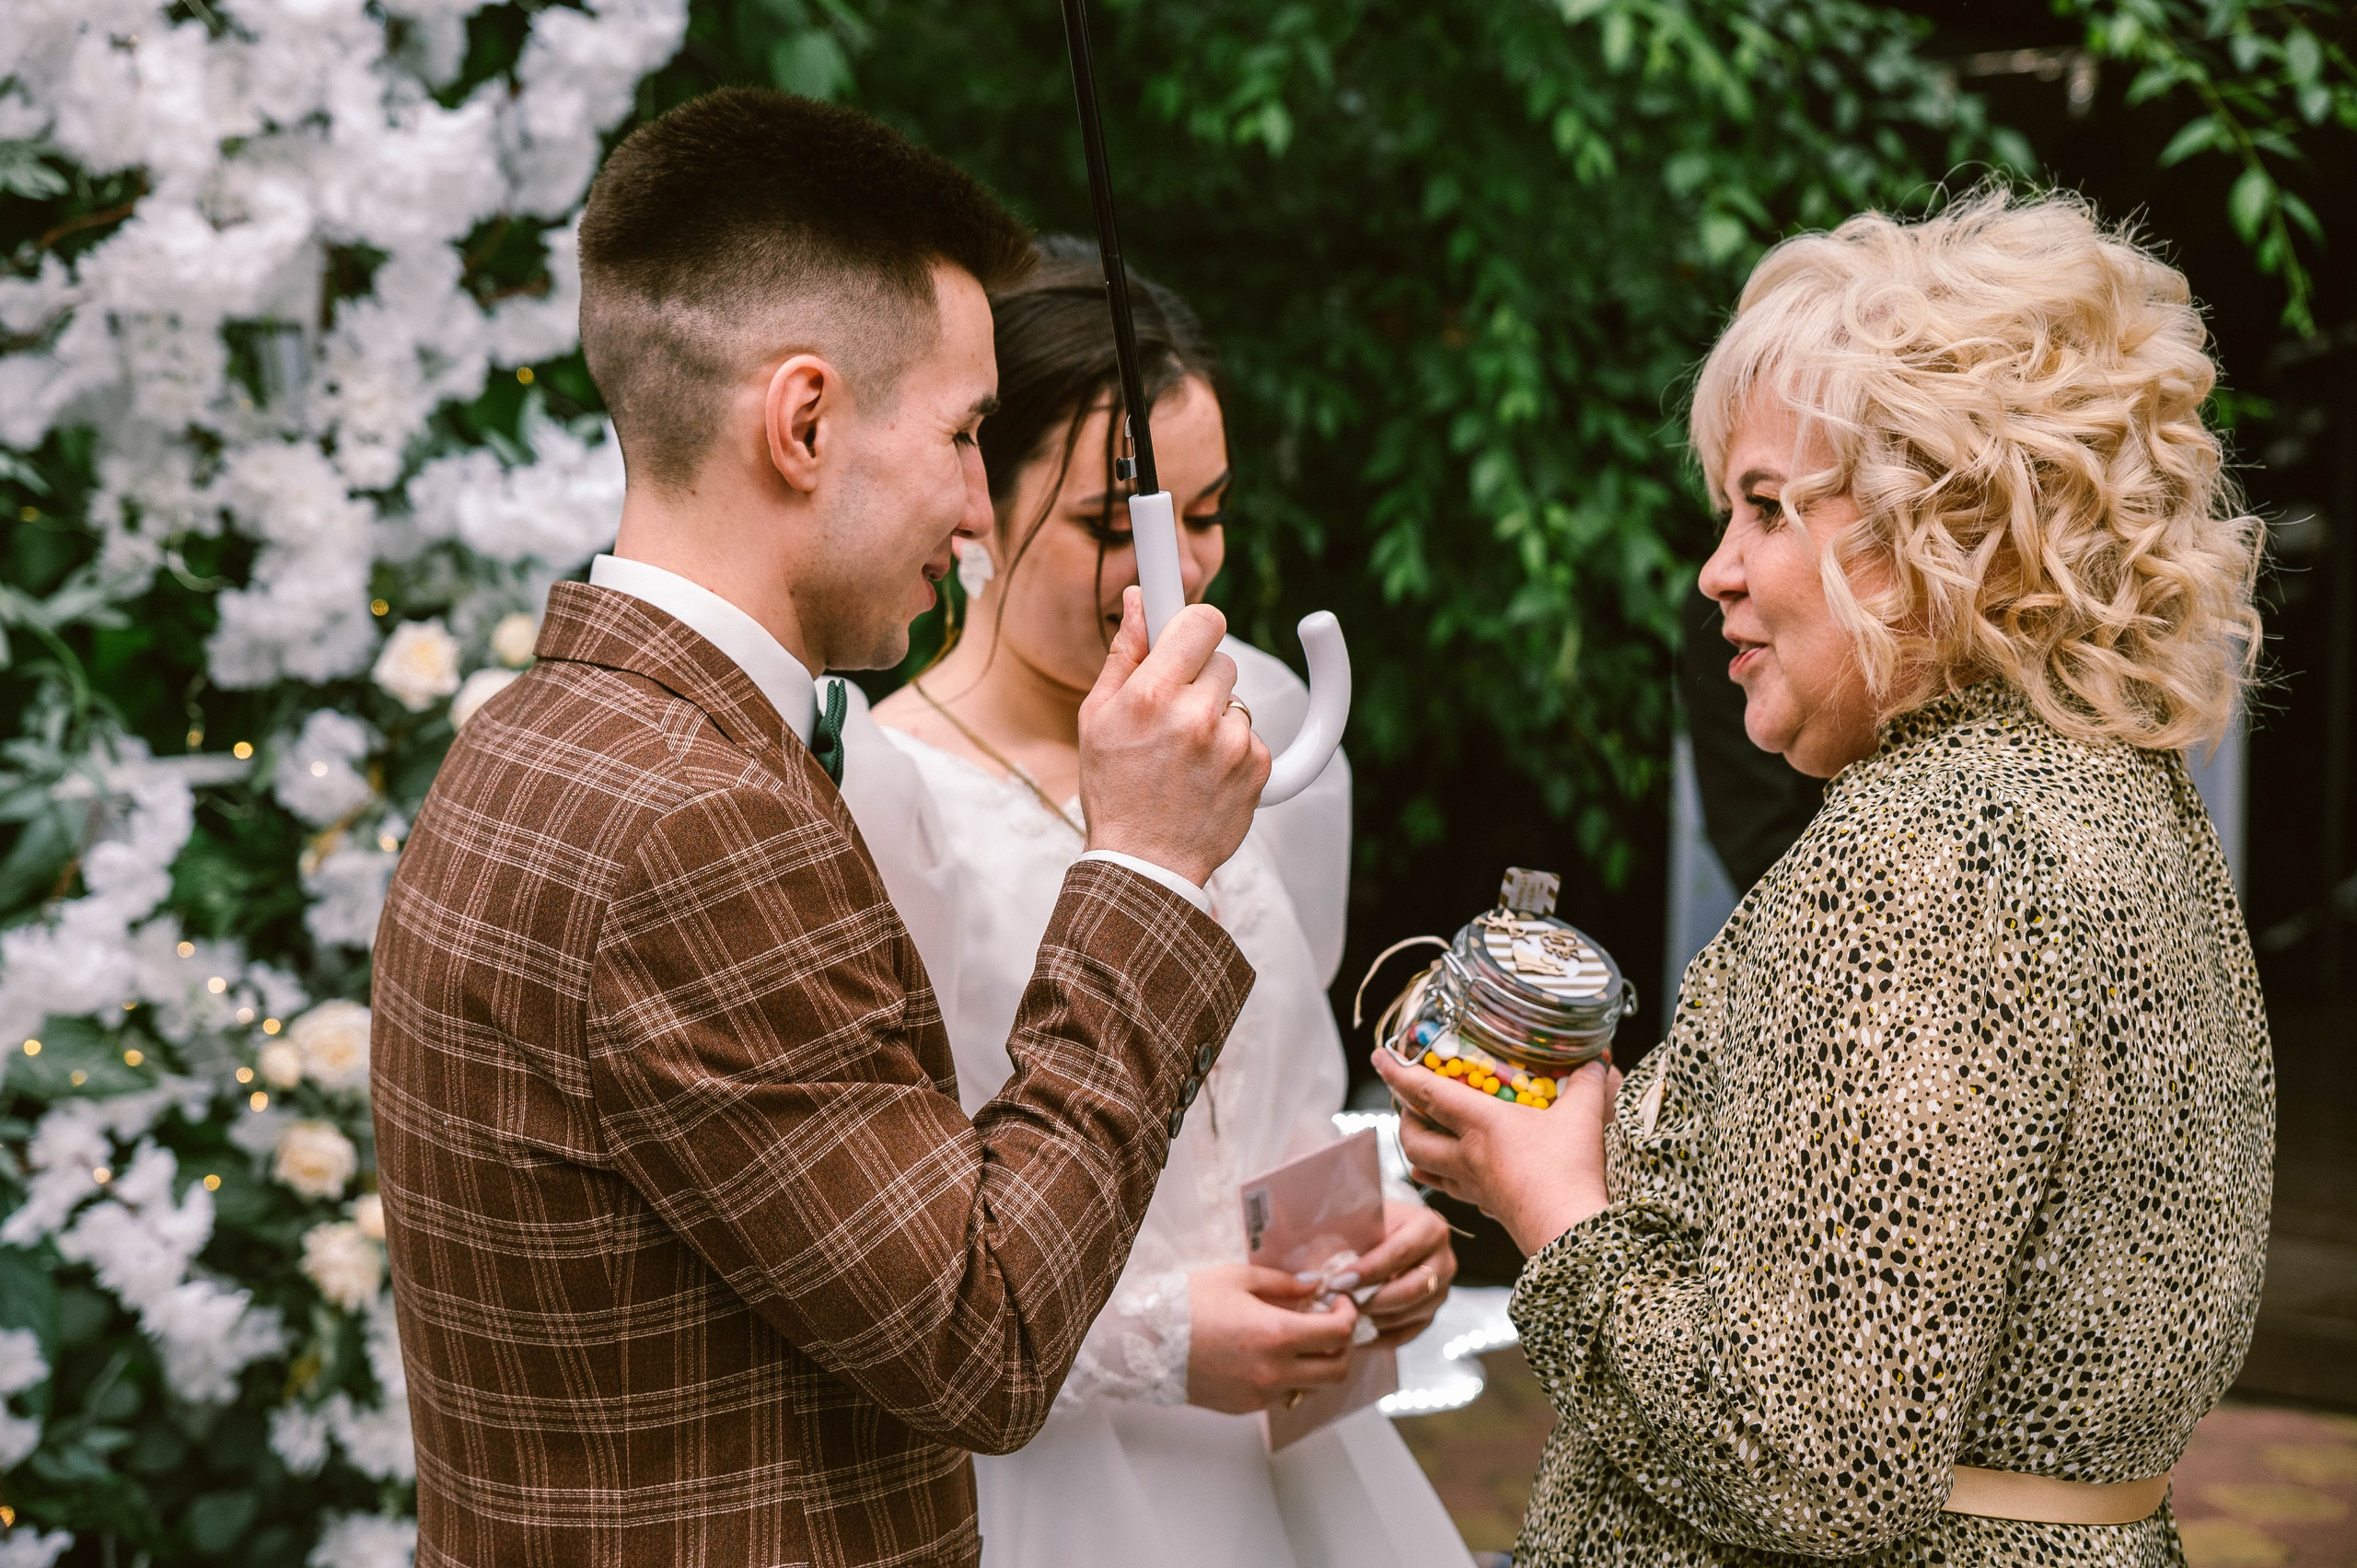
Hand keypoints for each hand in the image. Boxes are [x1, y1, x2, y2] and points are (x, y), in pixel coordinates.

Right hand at [1078, 588, 1269, 887]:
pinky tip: (1203, 775)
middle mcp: (1196, 715)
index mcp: (1151, 695)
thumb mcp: (1097, 718)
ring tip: (1183, 755)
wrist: (1145, 865)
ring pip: (1236, 700)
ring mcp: (1233, 744)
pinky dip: (1233, 750)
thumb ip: (1125, 654)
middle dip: (1199, 678)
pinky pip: (1252, 736)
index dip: (1194, 624)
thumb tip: (1139, 599)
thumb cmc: (1113, 789)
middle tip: (1171, 713)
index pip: (1201, 621)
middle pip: (1221, 659)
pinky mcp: (1258, 768)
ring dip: (1216, 717)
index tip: (1189, 629)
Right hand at [1184, 1263, 1360, 1414]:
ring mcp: (1261, 1394)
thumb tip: (1315, 1287)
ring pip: (1314, 1388)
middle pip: (1338, 1370)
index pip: (1339, 1334)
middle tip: (1332, 1324)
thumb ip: (1284, 1284)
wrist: (1146, 1343)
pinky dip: (1292, 1378)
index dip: (1349, 1314)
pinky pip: (1284, 1396)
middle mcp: (1275, 1371)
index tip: (1340, 1302)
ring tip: (1302, 1341)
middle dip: (1345, 1345)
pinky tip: (1274, 1356)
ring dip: (1319, 1365)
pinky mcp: (1246, 1407)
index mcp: (1276, 1334)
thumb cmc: (1187, 1304)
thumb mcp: (1237, 1278)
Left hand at [1342, 1201, 1455, 1347]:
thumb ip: (1347, 1239)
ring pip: (1405, 1316)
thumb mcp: (1363, 1219)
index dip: (1368, 1270)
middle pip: (1409, 1290)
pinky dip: (1375, 1337)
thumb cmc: (1372, 1224)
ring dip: (1369, 1320)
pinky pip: (1403, 1335)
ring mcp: (1440, 1292)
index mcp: (1430, 1228)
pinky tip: (1351, 1333)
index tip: (1336, 1280)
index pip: (1400, 1253)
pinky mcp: (1429, 1315)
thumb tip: (1313, 1275)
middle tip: (1334, 1302)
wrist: (1391, 1233)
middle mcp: (1443, 1261)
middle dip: (1369, 1300)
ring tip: (1337, 1317)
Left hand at [1372, 1050, 1621, 1255]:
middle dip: (1402, 1116)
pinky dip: (1439, 1177)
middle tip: (1407, 1100)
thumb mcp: (1583, 1117)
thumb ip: (1587, 1084)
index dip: (1398, 1072)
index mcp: (1480, 1123)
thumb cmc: (1569, 1172)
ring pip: (1422, 1166)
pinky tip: (1445, 1174)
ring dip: (1414, 1148)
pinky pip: (1449, 1190)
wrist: (1568, 1231)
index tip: (1379, 1057)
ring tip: (1418, 1132)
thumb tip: (1596, 1062)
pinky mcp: (1485, 1207)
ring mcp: (1472, 1184)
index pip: (1426, 1092)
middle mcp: (1466, 1154)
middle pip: (1412, 1136)